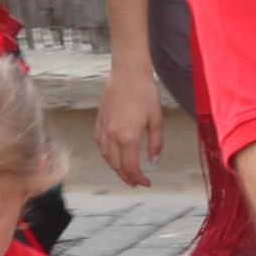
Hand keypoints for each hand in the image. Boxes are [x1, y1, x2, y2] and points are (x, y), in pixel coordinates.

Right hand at [98, 58, 164, 189]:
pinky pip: (99, 144)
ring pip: (106, 156)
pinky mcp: (99, 120)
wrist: (128, 72)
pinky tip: (112, 155)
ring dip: (115, 168)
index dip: (138, 179)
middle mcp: (112, 136)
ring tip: (125, 172)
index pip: (131, 167)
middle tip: (136, 182)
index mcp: (128, 137)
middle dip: (127, 177)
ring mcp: (103, 128)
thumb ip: (155, 143)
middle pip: (116, 166)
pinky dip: (106, 154)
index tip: (147, 183)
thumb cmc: (145, 93)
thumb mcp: (156, 119)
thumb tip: (154, 161)